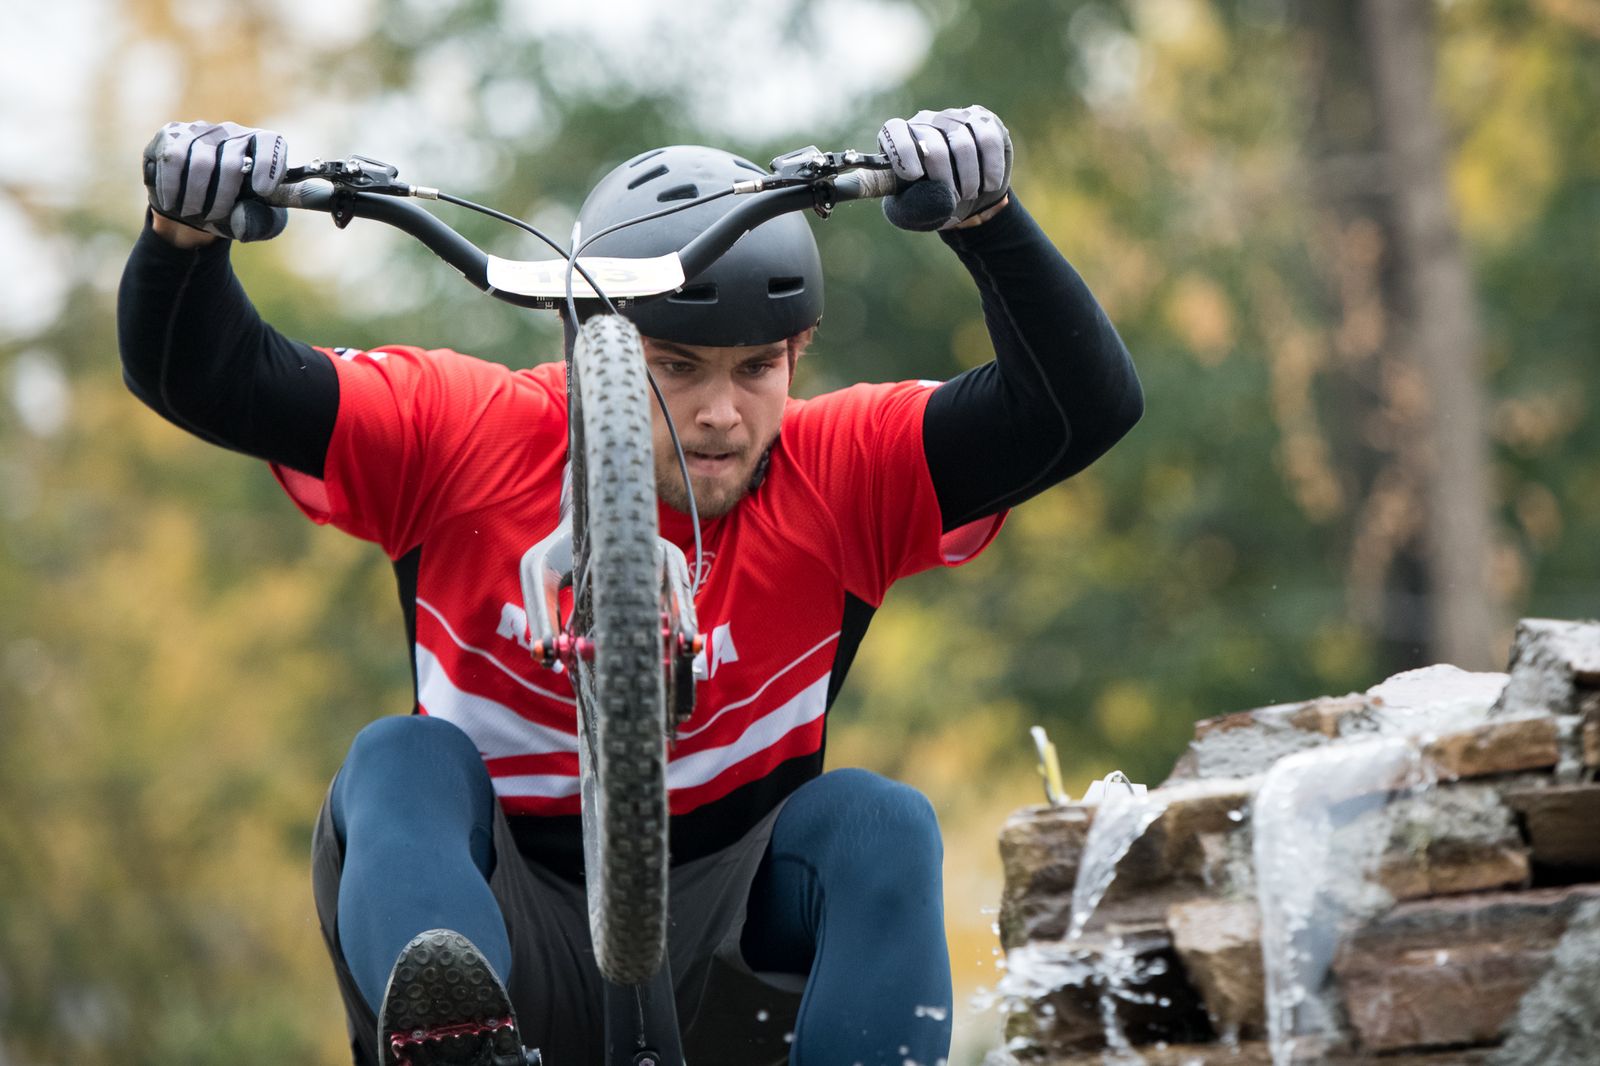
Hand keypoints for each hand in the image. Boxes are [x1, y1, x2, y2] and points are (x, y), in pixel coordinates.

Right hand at [142, 121, 288, 241]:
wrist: (195, 208)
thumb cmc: (234, 212)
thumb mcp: (255, 223)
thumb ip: (258, 223)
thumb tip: (240, 220)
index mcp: (261, 148)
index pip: (270, 142)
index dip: (268, 164)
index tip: (263, 191)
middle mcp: (233, 133)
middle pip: (231, 161)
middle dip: (222, 196)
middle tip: (213, 216)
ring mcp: (201, 130)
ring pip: (200, 161)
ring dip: (195, 194)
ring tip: (192, 212)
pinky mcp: (172, 133)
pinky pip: (171, 157)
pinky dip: (171, 186)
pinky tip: (171, 202)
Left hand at [878, 105, 1011, 231]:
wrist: (967, 200)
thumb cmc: (932, 203)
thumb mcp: (913, 213)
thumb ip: (913, 206)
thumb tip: (937, 193)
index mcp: (900, 139)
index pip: (895, 131)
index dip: (903, 151)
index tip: (913, 176)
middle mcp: (926, 121)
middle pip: (935, 147)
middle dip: (945, 181)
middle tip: (953, 199)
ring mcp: (955, 117)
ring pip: (964, 144)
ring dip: (969, 179)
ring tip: (970, 193)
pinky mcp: (984, 120)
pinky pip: (989, 140)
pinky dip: (992, 168)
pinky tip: (990, 183)